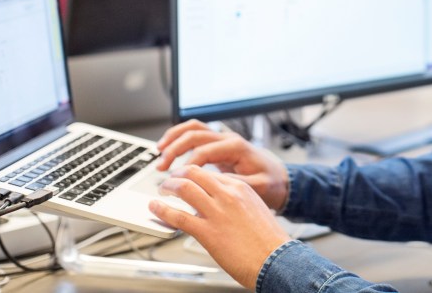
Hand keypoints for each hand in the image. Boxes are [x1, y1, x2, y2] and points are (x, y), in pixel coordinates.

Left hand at [150, 165, 291, 289]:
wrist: (276, 259)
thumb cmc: (269, 241)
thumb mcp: (255, 210)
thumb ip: (236, 203)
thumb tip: (217, 205)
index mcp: (241, 188)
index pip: (210, 173)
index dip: (193, 175)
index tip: (186, 179)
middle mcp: (227, 195)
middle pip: (194, 172)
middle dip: (177, 175)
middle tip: (169, 181)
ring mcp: (216, 212)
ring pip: (184, 188)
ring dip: (167, 187)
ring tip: (160, 191)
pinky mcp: (207, 232)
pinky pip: (178, 216)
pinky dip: (162, 210)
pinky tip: (155, 209)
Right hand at [156, 119, 288, 211]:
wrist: (281, 180)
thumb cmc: (270, 184)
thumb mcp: (256, 187)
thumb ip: (234, 183)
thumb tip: (211, 183)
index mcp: (236, 147)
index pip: (204, 151)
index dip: (187, 166)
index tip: (175, 181)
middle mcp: (228, 139)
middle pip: (195, 135)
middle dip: (175, 149)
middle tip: (161, 166)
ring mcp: (223, 140)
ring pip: (194, 129)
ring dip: (174, 138)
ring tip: (159, 152)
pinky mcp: (219, 146)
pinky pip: (196, 135)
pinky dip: (180, 138)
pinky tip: (169, 149)